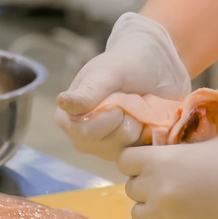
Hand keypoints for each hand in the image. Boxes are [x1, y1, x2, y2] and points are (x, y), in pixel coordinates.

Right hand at [55, 12, 190, 160]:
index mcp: (67, 119)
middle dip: (128, 119)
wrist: (154, 67)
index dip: (112, 114)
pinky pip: (144, 152)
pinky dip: (150, 134)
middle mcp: (82, 139)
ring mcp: (104, 150)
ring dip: (141, 125)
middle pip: (110, 145)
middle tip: (130, 100)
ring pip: (129, 149)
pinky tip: (146, 119)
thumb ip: (89, 90)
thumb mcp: (109, 72)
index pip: (87, 133)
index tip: (120, 94)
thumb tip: (63, 103)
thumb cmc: (127, 64)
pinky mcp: (126, 154)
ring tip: (137, 108)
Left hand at [117, 131, 217, 218]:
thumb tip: (172, 148)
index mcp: (164, 159)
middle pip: (132, 188)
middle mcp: (159, 188)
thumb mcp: (211, 140)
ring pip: (137, 214)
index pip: (126, 160)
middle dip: (146, 185)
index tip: (149, 163)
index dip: (136, 161)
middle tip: (167, 185)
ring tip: (168, 207)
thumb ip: (184, 146)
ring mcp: (167, 217)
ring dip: (149, 209)